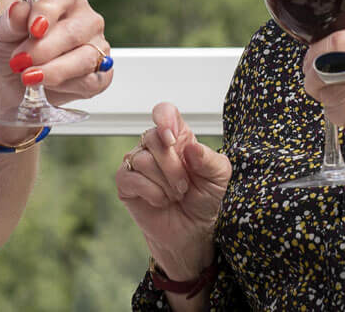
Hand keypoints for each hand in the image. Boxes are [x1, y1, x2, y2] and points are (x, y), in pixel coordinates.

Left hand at [0, 0, 112, 110]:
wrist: (11, 85)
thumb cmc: (11, 50)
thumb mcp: (2, 34)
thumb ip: (10, 22)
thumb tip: (18, 10)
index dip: (47, 12)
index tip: (33, 29)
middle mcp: (86, 19)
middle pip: (74, 31)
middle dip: (44, 49)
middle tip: (20, 61)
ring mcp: (97, 46)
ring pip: (84, 58)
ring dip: (53, 70)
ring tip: (28, 77)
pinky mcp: (101, 75)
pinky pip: (90, 82)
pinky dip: (64, 87)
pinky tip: (46, 87)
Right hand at [115, 102, 230, 278]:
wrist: (193, 232)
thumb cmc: (205, 199)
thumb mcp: (219, 178)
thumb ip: (209, 159)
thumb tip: (192, 148)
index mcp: (178, 137)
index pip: (164, 112)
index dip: (164, 118)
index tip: (172, 136)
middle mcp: (154, 146)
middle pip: (153, 137)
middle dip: (173, 166)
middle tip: (184, 186)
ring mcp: (137, 164)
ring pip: (143, 160)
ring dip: (165, 183)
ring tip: (174, 195)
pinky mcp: (126, 183)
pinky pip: (131, 178)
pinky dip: (152, 193)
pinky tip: (161, 201)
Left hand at [300, 29, 344, 162]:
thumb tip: (336, 53)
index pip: (339, 37)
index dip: (320, 51)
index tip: (316, 59)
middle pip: (324, 57)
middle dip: (313, 71)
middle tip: (315, 81)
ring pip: (323, 83)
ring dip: (325, 96)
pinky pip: (330, 106)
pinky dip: (335, 114)